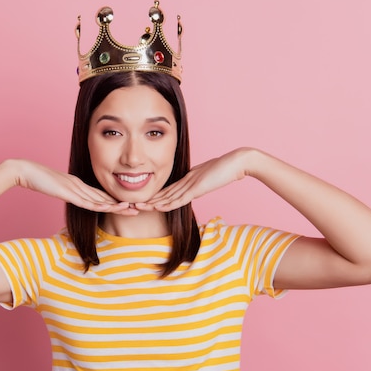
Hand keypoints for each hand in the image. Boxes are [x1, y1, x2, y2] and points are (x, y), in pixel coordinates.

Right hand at [15, 160, 136, 214]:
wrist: (25, 171)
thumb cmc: (37, 179)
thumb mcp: (56, 188)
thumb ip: (66, 193)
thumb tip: (73, 198)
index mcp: (78, 185)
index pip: (100, 195)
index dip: (114, 201)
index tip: (128, 206)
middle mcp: (80, 185)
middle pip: (104, 197)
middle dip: (121, 204)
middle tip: (138, 208)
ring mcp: (74, 188)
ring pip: (98, 199)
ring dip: (115, 205)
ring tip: (130, 209)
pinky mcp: (67, 191)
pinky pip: (85, 200)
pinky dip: (98, 205)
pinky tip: (108, 208)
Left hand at [136, 148, 252, 211]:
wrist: (237, 162)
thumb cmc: (228, 168)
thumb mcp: (211, 176)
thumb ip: (203, 181)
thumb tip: (200, 185)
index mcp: (189, 178)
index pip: (169, 190)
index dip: (156, 197)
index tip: (145, 202)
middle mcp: (186, 181)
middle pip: (164, 193)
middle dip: (149, 201)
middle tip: (133, 205)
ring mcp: (190, 185)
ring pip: (167, 197)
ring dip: (153, 204)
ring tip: (138, 208)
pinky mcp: (196, 188)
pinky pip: (178, 198)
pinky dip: (167, 204)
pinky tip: (156, 207)